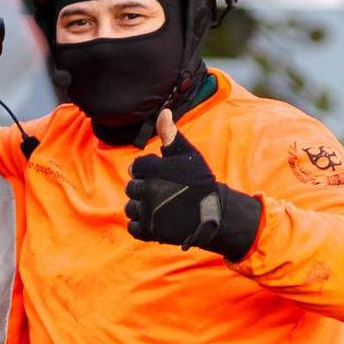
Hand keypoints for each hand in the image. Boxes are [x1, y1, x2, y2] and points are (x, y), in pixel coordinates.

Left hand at [124, 107, 261, 260]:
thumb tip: (162, 111)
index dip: (148, 171)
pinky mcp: (148, 231)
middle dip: (144, 189)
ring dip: (142, 207)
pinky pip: (132, 226)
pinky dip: (141, 225)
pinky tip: (156, 220)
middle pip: (131, 187)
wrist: (213, 212)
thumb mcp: (187, 154)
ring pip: (130, 207)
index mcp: (152, 169)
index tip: (163, 177)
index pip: (136, 167)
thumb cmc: (200, 181)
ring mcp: (146, 212)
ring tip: (161, 207)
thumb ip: (170, 134)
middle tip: (164, 193)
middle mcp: (147, 190)